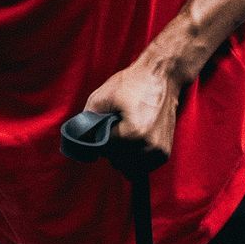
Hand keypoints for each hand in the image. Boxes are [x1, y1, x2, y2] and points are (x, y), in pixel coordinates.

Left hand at [82, 49, 186, 168]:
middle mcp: (149, 146)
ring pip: (130, 167)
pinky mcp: (165, 152)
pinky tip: (134, 142)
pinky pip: (144, 166)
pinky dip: (136, 158)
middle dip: (111, 148)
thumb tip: (80, 136)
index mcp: (133, 134)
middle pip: (117, 161)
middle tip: (115, 128)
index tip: (105, 124)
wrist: (162, 75)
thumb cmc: (133, 83)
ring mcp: (159, 151)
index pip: (104, 150)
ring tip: (124, 134)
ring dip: (123, 156)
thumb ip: (87, 119)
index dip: (99, 138)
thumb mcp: (102, 96)